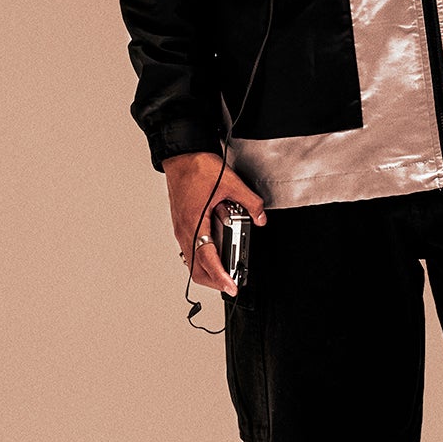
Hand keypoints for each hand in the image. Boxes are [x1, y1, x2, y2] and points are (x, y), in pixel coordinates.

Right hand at [162, 150, 267, 295]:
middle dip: (214, 280)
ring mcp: (181, 227)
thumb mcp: (231, 183)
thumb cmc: (197, 167)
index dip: (221, 277)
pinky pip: (191, 248)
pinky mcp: (182, 223)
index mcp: (195, 222)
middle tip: (231, 283)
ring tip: (227, 269)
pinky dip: (203, 256)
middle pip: (196, 268)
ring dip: (209, 268)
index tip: (231, 287)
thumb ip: (250, 202)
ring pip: (192, 260)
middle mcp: (184, 229)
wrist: (181, 154)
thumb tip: (261, 216)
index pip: (207, 259)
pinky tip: (216, 250)